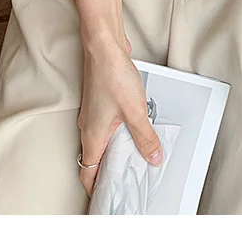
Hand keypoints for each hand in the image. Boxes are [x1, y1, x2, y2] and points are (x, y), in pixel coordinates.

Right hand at [76, 31, 163, 196]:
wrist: (105, 46)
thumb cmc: (111, 74)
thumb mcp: (135, 111)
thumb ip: (145, 137)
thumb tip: (153, 156)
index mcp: (92, 137)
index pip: (89, 173)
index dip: (98, 188)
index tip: (110, 196)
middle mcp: (89, 127)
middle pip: (96, 159)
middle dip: (110, 171)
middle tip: (127, 178)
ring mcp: (94, 113)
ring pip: (102, 141)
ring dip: (116, 150)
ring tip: (135, 154)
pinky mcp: (101, 100)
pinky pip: (107, 125)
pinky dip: (119, 133)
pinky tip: (133, 127)